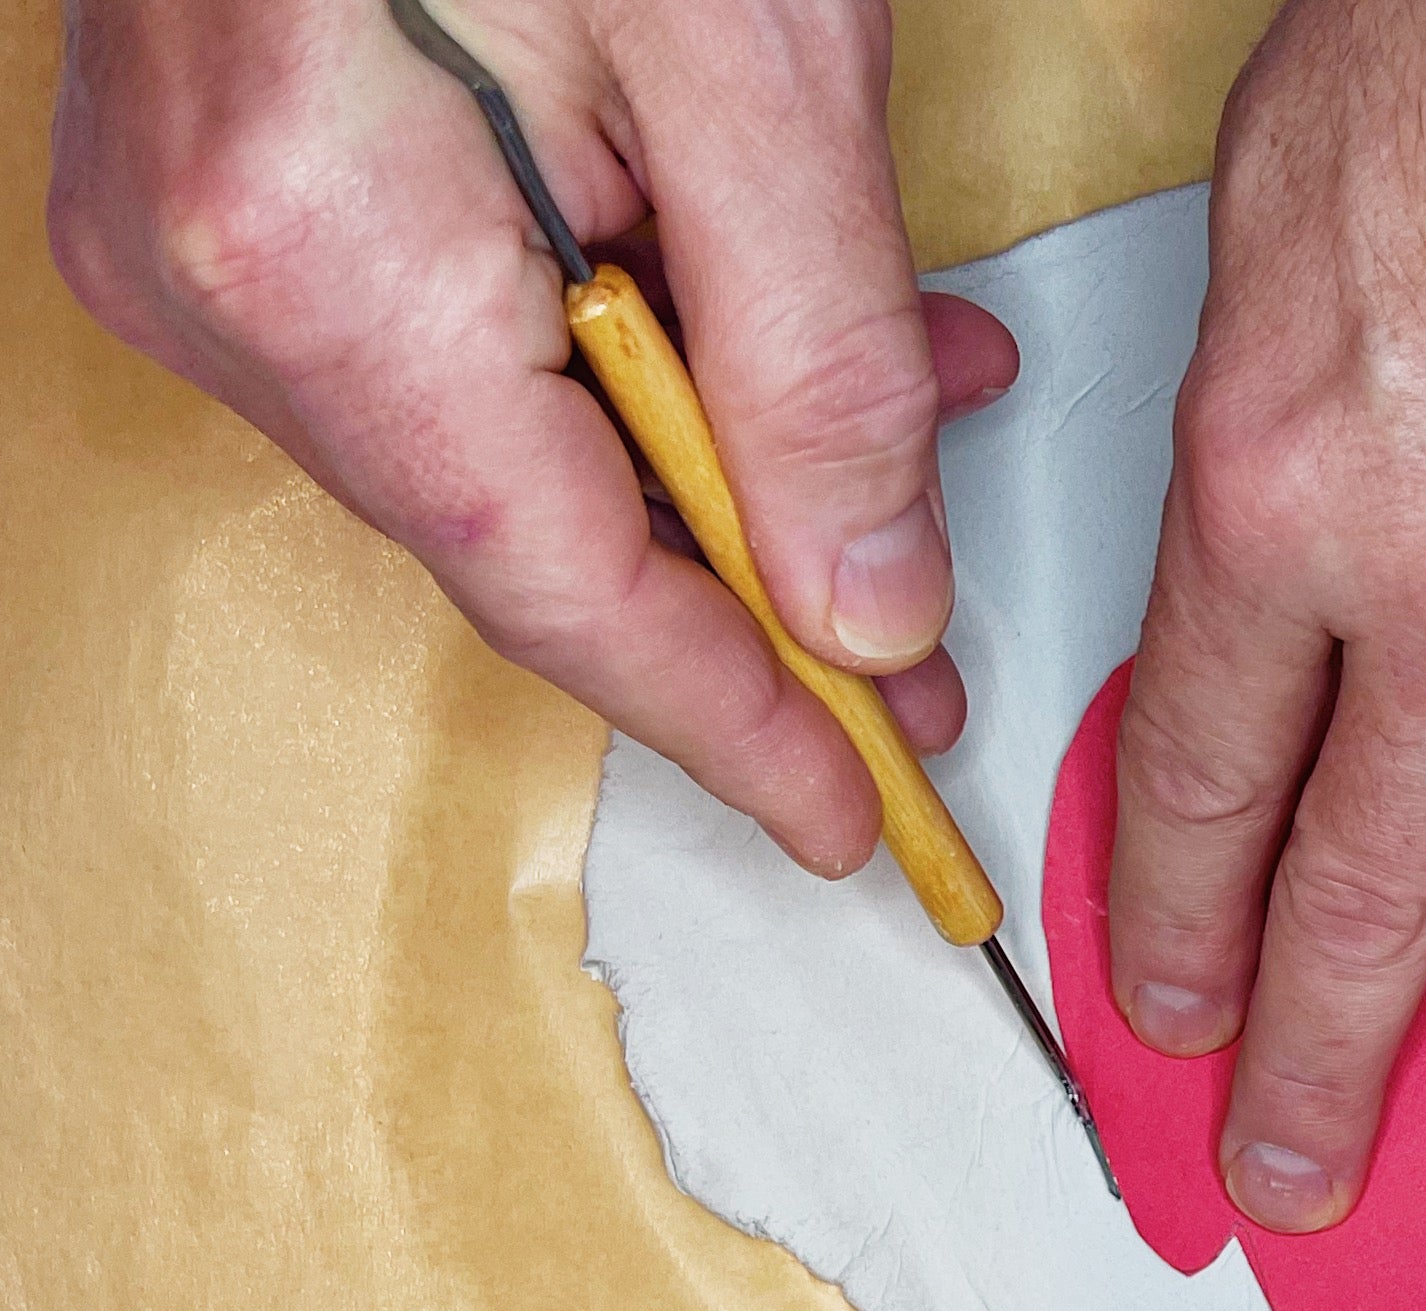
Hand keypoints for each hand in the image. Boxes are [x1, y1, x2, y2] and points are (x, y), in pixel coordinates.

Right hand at [49, 0, 1015, 871]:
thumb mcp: (756, 68)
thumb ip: (820, 363)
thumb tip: (863, 594)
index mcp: (329, 266)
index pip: (570, 597)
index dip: (735, 725)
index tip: (863, 815)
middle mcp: (219, 272)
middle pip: (531, 530)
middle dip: (752, 582)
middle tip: (917, 644)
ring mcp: (202, 226)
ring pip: (504, 440)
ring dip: (714, 449)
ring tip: (904, 398)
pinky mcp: (243, 174)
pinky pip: (453, 339)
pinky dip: (623, 348)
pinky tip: (752, 312)